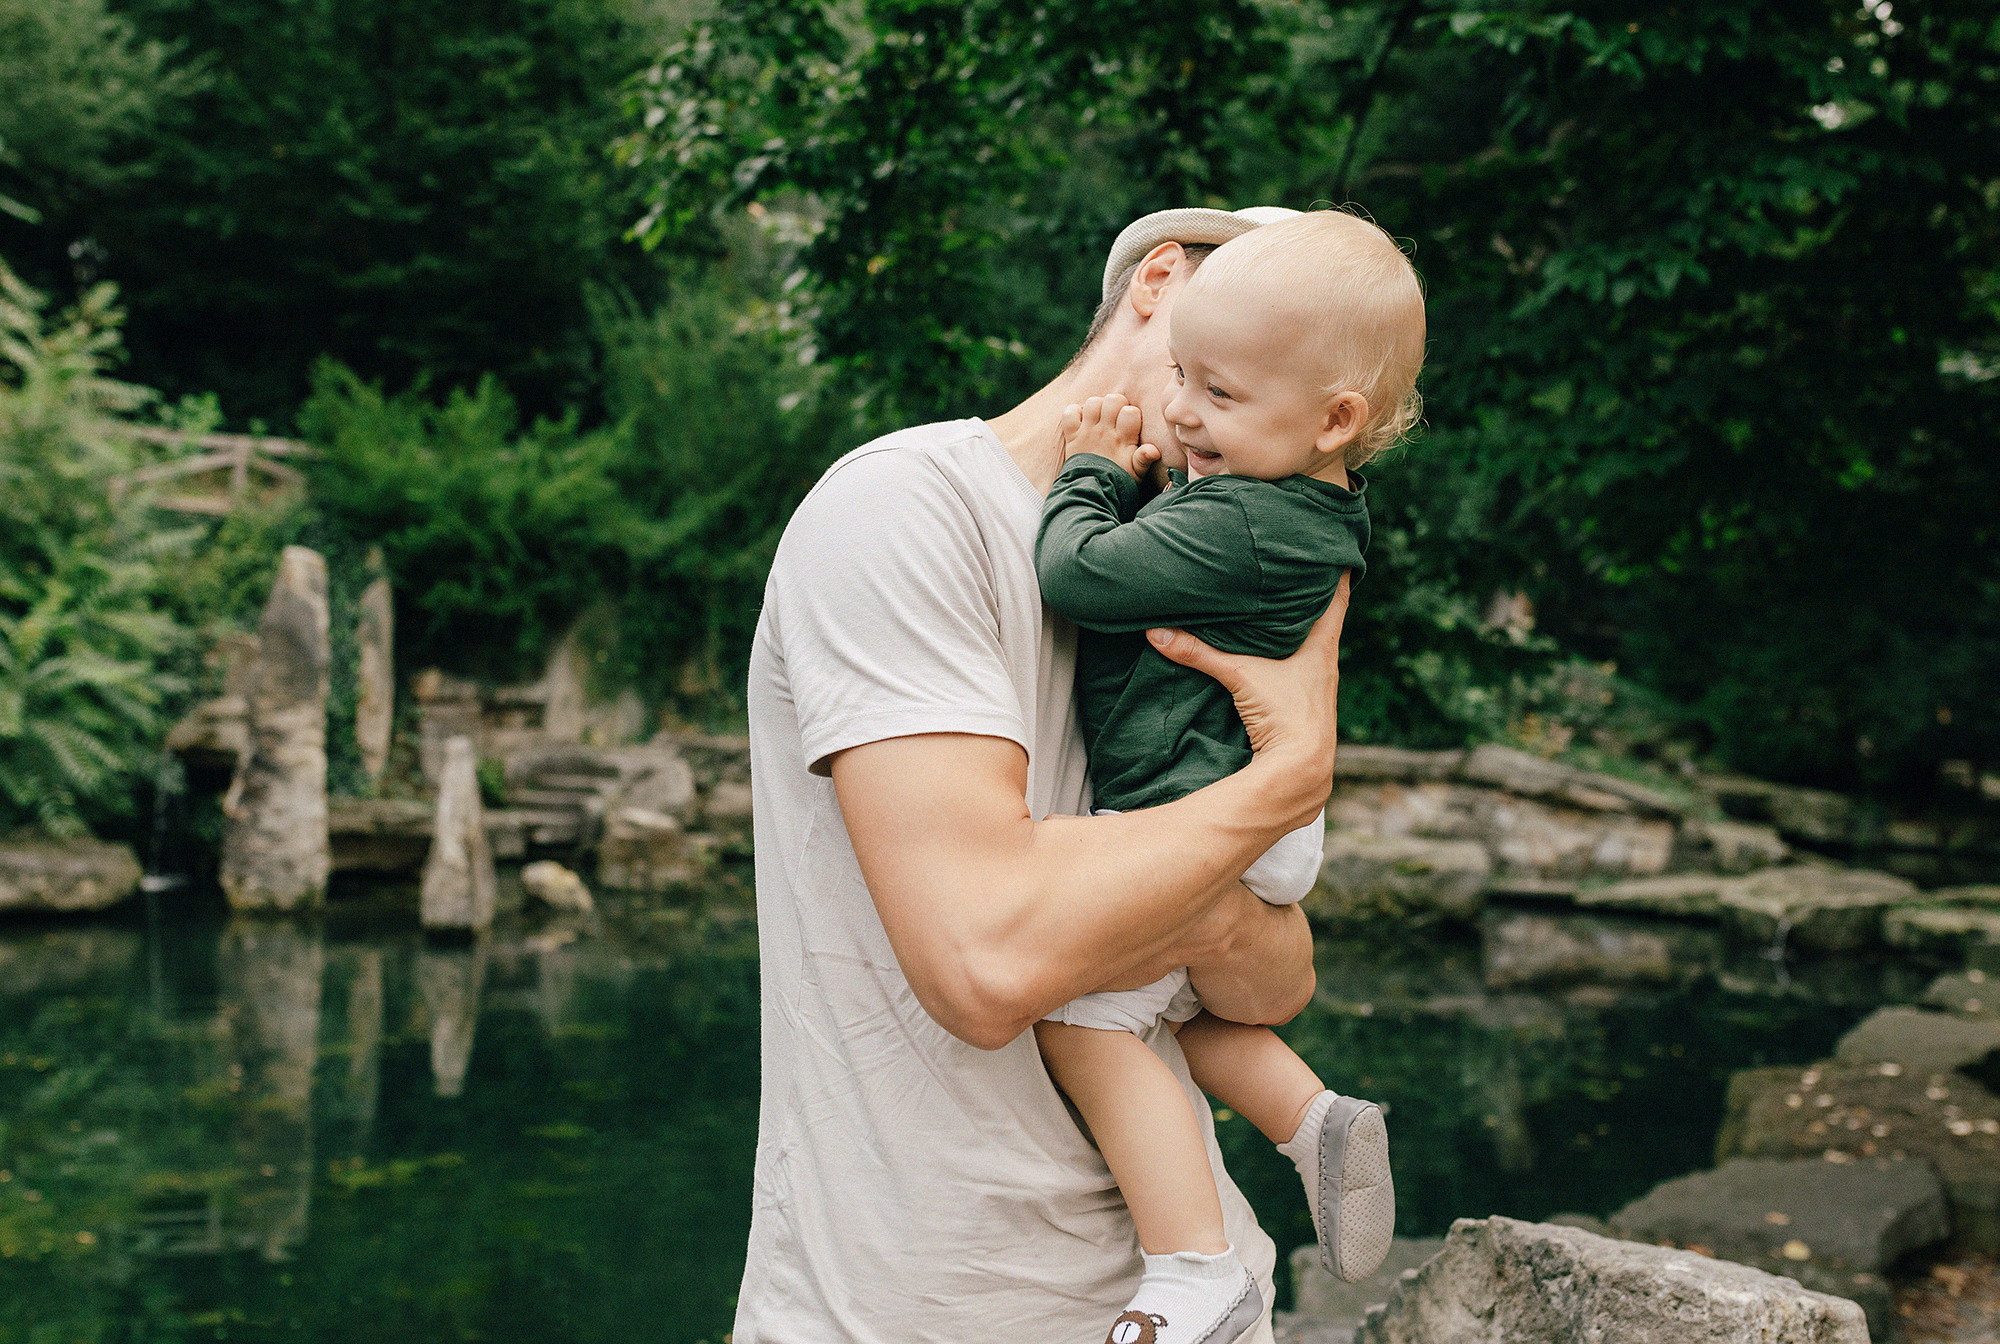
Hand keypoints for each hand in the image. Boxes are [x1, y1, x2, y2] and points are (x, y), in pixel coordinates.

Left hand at [1058, 393, 1161, 481]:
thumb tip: (1153, 450)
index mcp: (1123, 440)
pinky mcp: (1072, 436)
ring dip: (1097, 406)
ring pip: (1092, 402)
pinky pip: (1069, 413)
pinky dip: (1073, 412)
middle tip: (1115, 416)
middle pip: (1112, 400)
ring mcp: (1087, 432)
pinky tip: (1081, 420)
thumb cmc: (1118, 483)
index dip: (1132, 413)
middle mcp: (1104, 432)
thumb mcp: (1137, 474)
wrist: (1093, 494)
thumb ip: (1145, 459)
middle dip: (1116, 403)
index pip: (1130, 411)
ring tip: (1100, 417)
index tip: (1130, 424)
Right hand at [1146, 571, 1350, 767]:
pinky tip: (1271, 655)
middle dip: (1310, 593)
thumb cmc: (1286, 716)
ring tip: (1278, 602)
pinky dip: (1288, 656)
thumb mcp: (1240, 676)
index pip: (1337, 594)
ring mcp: (1317, 685)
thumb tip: (1157, 632)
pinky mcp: (1304, 706)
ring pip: (1311, 644)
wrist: (1301, 769)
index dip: (1336, 568)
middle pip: (1324, 616)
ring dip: (1298, 627)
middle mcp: (1326, 662)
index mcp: (1322, 645)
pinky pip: (1299, 669)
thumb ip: (1199, 653)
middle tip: (1294, 565)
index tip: (1331, 546)